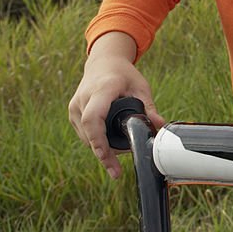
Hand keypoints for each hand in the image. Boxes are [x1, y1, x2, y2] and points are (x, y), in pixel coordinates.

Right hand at [67, 37, 164, 179]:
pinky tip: (108, 145)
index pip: (93, 118)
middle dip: (103, 152)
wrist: (104, 62)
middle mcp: (84, 98)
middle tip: (117, 169)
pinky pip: (83, 133)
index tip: (105, 157)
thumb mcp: (141, 87)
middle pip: (90, 132)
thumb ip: (149, 107)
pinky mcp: (72, 112)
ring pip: (85, 136)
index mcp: (102, 89)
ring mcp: (75, 106)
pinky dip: (95, 141)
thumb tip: (159, 126)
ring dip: (100, 148)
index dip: (98, 140)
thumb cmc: (123, 74)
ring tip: (118, 154)